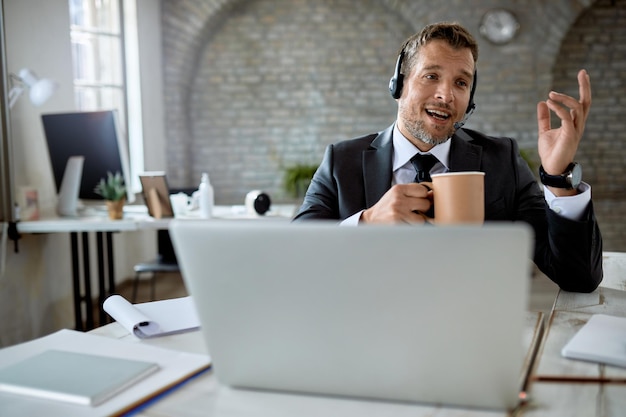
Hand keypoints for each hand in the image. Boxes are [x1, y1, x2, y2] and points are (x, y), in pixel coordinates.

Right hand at [361, 183, 432, 223]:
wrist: (371, 219)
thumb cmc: (385, 207)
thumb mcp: (396, 194)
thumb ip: (413, 193)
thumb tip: (433, 195)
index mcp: (398, 189)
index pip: (423, 190)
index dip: (422, 197)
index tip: (418, 199)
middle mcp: (398, 200)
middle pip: (425, 204)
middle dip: (422, 209)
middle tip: (413, 210)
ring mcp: (398, 213)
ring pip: (421, 219)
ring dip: (417, 221)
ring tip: (407, 219)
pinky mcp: (398, 224)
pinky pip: (414, 228)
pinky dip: (411, 228)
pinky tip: (403, 224)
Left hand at [536, 69, 590, 194]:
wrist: (551, 167)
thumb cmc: (550, 151)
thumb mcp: (544, 131)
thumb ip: (544, 118)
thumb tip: (541, 103)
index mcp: (573, 123)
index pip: (581, 102)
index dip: (583, 88)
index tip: (582, 74)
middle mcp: (577, 124)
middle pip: (586, 102)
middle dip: (585, 87)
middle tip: (582, 72)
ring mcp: (575, 129)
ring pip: (577, 108)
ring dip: (564, 98)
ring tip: (551, 94)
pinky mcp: (570, 135)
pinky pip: (567, 117)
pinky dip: (558, 108)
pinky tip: (549, 103)